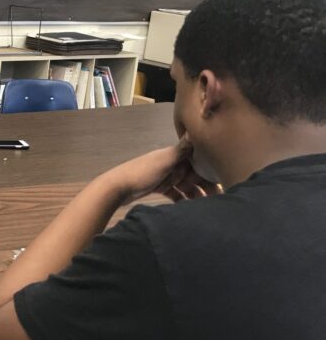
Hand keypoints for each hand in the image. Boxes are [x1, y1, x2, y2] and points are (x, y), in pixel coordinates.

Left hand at [104, 139, 220, 203]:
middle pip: (193, 175)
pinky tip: (189, 209)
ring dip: (195, 195)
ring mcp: (164, 176)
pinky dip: (182, 199)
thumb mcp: (164, 160)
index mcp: (174, 155)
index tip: (224, 182)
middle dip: (205, 186)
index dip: (210, 171)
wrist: (116, 188)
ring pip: (185, 185)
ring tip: (205, 208)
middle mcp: (170, 164)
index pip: (198, 161)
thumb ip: (181, 149)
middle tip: (218, 201)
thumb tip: (194, 130)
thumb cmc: (142, 173)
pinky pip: (174, 193)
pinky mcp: (157, 188)